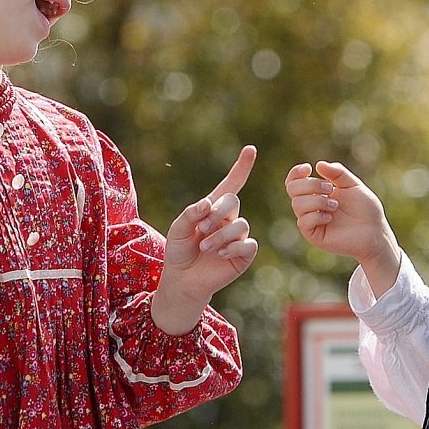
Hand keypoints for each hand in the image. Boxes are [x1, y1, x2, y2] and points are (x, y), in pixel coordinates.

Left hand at [151, 146, 258, 333]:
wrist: (182, 279)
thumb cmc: (179, 251)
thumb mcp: (178, 229)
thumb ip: (190, 213)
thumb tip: (207, 203)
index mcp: (213, 209)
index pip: (231, 185)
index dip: (241, 167)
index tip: (250, 149)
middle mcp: (229, 219)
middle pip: (233, 202)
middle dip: (217, 213)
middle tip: (201, 229)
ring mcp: (238, 236)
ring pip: (240, 225)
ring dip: (220, 235)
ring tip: (205, 247)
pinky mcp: (244, 254)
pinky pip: (248, 244)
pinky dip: (233, 247)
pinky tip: (220, 254)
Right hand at [285, 160, 400, 292]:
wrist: (374, 231)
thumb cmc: (365, 209)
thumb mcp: (353, 185)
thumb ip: (338, 173)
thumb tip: (318, 165)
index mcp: (317, 192)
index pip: (294, 182)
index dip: (295, 173)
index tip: (308, 168)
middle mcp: (310, 206)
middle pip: (292, 189)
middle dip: (310, 185)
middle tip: (330, 188)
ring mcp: (310, 221)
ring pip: (297, 204)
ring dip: (318, 200)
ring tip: (335, 206)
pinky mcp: (313, 235)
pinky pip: (303, 221)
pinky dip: (317, 215)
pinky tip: (330, 218)